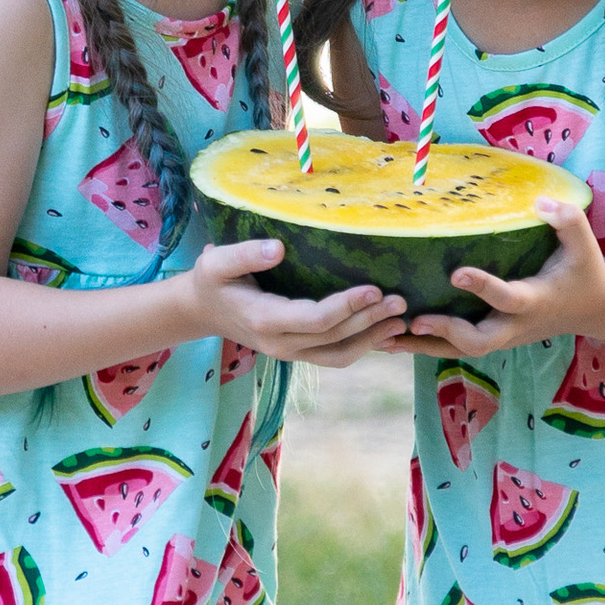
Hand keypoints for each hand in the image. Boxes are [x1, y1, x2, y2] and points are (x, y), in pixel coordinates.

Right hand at [175, 235, 407, 362]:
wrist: (203, 310)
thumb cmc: (212, 281)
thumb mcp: (217, 262)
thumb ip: (244, 255)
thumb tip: (277, 247)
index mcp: (264, 320)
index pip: (313, 320)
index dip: (346, 307)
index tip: (374, 289)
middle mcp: (280, 344)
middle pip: (333, 338)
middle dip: (369, 321)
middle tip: (401, 301)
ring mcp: (290, 353)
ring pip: (339, 354)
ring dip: (372, 339)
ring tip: (401, 320)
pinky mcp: (299, 353)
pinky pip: (335, 356)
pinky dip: (363, 347)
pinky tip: (385, 334)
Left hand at [395, 197, 604, 356]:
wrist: (591, 309)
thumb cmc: (583, 271)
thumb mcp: (583, 244)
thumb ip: (567, 220)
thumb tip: (539, 201)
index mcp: (533, 301)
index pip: (506, 299)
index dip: (483, 288)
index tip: (456, 274)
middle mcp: (514, 326)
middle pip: (478, 342)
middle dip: (445, 332)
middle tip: (414, 320)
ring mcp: (501, 337)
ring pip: (459, 351)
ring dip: (422, 347)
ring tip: (383, 337)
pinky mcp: (491, 338)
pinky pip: (454, 348)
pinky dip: (425, 346)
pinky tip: (392, 339)